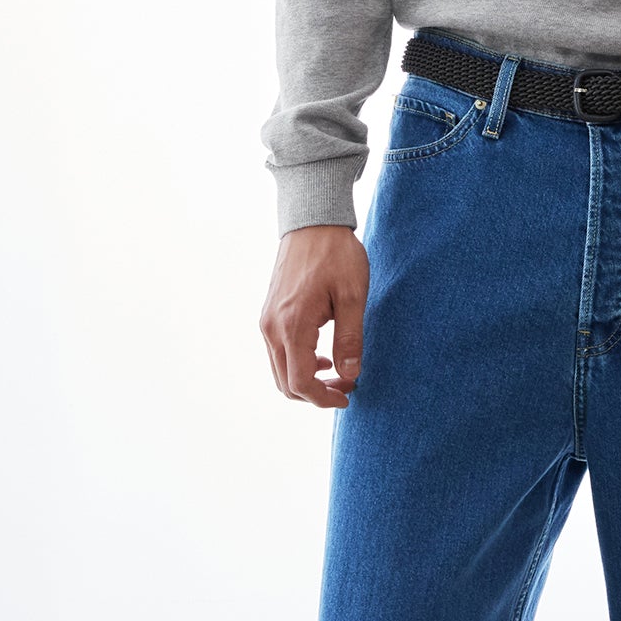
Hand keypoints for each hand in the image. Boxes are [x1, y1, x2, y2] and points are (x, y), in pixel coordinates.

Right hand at [260, 225, 368, 406]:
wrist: (312, 222)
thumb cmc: (336, 254)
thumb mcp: (353, 296)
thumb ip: (351, 338)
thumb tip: (350, 373)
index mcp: (292, 325)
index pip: (301, 382)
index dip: (324, 399)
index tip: (348, 396)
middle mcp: (272, 327)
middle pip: (286, 383)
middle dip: (316, 394)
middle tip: (348, 386)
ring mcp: (267, 321)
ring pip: (280, 371)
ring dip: (307, 381)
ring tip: (339, 373)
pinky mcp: (269, 314)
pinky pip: (278, 353)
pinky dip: (298, 364)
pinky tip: (323, 356)